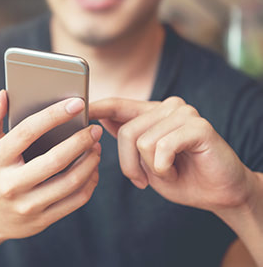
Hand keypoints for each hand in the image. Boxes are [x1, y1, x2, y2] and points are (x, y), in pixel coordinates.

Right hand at [0, 90, 101, 243]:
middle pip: (54, 160)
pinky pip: (74, 201)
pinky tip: (92, 169)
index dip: (53, 115)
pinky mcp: (41, 220)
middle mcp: (9, 185)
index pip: (26, 133)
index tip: (77, 103)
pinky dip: (89, 183)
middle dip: (80, 141)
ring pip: (69, 183)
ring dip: (89, 162)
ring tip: (96, 147)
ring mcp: (26, 205)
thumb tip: (4, 94)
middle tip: (94, 129)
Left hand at [89, 97, 258, 212]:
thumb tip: (99, 120)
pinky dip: (164, 168)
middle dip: (130, 164)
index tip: (79, 108)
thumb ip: (126, 139)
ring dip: (152, 169)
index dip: (97, 107)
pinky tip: (177, 171)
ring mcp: (184, 113)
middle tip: (144, 180)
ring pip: (142, 142)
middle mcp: (167, 107)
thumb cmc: (180, 177)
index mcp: (151, 113)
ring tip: (168, 172)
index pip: (118, 104)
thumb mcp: (144, 161)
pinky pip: (162, 148)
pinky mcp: (198, 126)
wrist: (219, 194)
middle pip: (126, 131)